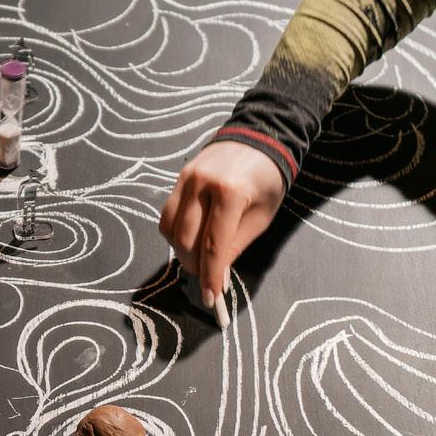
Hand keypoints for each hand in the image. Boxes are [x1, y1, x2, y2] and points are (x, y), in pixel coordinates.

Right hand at [158, 142, 286, 298]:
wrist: (259, 137)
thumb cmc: (267, 180)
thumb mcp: (261, 217)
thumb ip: (236, 246)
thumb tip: (216, 276)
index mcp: (230, 193)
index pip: (213, 245)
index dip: (210, 275)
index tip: (211, 298)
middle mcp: (202, 184)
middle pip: (185, 239)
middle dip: (194, 266)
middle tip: (206, 279)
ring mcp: (186, 178)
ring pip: (169, 228)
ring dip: (181, 251)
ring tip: (199, 258)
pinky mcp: (178, 177)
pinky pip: (168, 214)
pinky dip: (176, 233)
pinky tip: (190, 239)